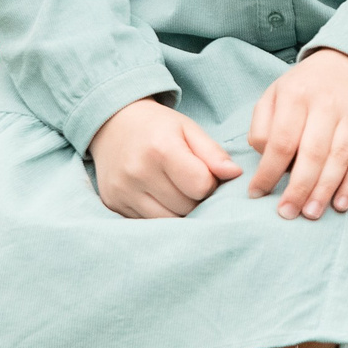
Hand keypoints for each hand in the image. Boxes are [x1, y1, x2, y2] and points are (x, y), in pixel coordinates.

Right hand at [88, 97, 243, 217]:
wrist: (113, 123)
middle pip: (186, 206)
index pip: (200, 185)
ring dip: (179, 211)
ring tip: (176, 190)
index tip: (205, 174)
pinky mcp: (113, 204)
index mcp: (161, 148)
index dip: (210, 183)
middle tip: (191, 182)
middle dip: (196, 198)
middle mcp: (138, 172)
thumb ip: (213, 153)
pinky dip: (160, 214)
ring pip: (168, 221)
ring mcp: (123, 191)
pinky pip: (147, 223)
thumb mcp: (188, 129)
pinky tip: (158, 196)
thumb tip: (235, 175)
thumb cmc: (157, 126)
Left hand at [248, 49, 347, 219]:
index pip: (281, 141)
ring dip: (325, 190)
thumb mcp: (275, 95)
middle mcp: (327, 103)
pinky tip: (341, 204)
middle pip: (312, 153)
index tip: (257, 193)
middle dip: (299, 188)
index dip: (268, 172)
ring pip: (340, 158)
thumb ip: (262, 126)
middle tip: (287, 213)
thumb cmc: (305, 88)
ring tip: (311, 213)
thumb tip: (264, 159)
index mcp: (297, 95)